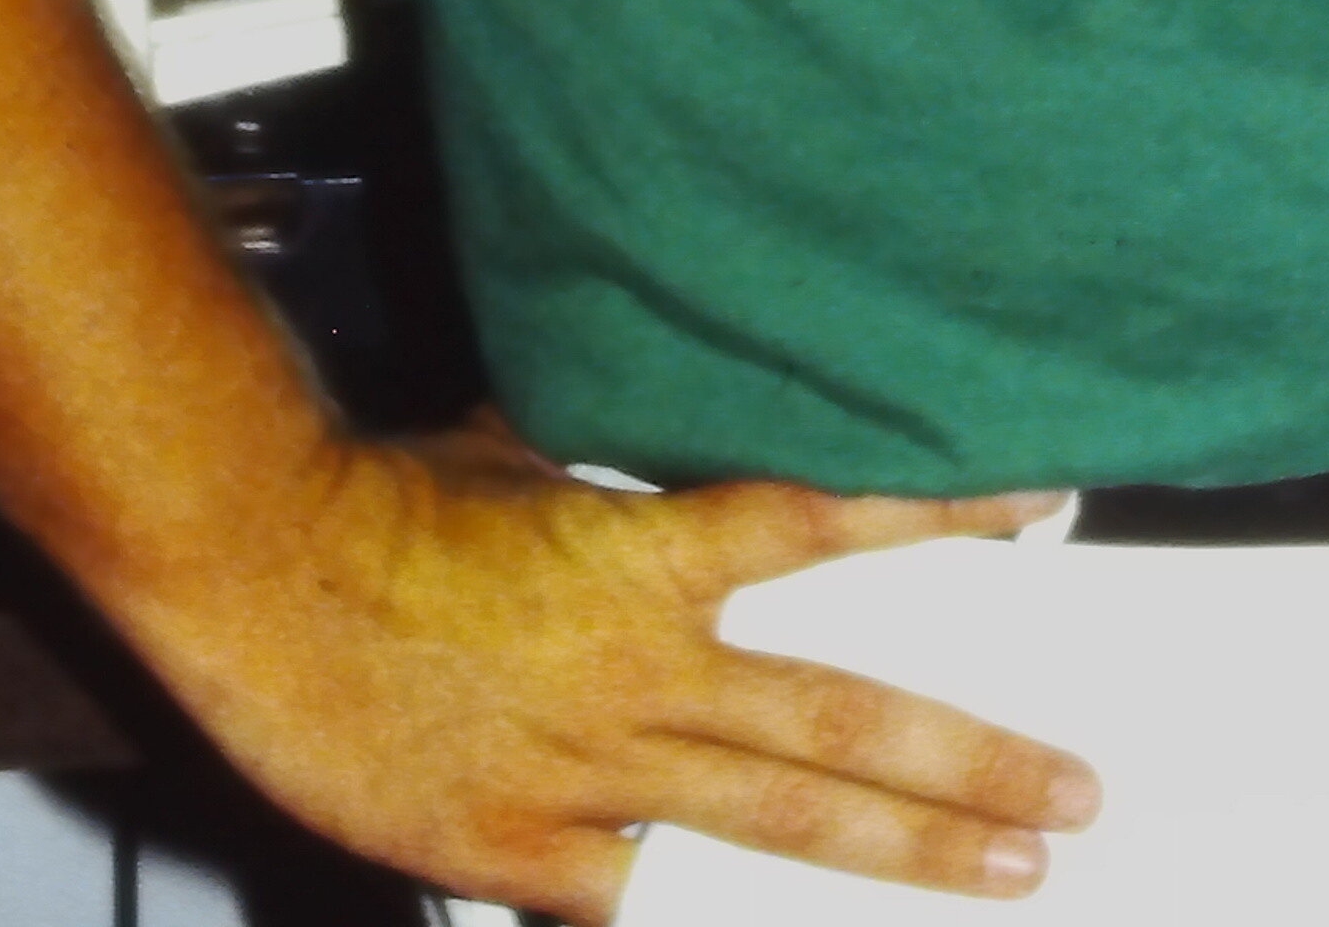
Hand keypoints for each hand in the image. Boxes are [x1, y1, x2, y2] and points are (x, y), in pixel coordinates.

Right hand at [120, 413, 1097, 919]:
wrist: (250, 572)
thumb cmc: (373, 502)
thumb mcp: (519, 457)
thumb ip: (613, 482)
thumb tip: (671, 447)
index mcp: (641, 556)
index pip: (822, 528)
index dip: (938, 520)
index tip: (1039, 511)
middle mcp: (639, 672)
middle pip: (841, 722)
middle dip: (972, 763)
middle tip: (1078, 796)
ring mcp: (587, 772)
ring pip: (779, 823)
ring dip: (908, 851)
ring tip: (1010, 871)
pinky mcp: (520, 847)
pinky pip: (641, 900)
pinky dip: (713, 913)